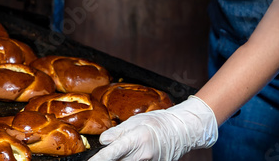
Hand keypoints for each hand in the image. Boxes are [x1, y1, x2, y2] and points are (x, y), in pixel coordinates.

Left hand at [90, 97, 217, 160]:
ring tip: (126, 150)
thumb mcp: (135, 121)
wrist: (179, 131)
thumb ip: (117, 132)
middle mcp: (143, 156)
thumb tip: (103, 141)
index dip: (99, 159)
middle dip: (109, 160)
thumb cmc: (157, 123)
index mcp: (137, 140)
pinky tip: (130, 156)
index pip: (113, 153)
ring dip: (120, 160)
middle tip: (104, 155)